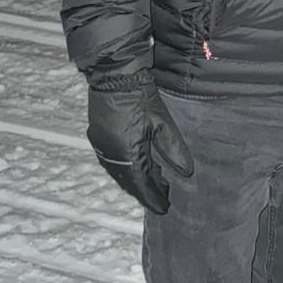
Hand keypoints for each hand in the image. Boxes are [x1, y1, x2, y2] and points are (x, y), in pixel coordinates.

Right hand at [87, 70, 193, 213]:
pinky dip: (123, 168)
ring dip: (134, 180)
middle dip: (145, 190)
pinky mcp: (96, 137)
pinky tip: (135, 166)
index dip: (153, 196)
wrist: (114, 75)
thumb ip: (173, 150)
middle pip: (128, 181)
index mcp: (128, 152)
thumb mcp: (162, 123)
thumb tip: (186, 172)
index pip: (142, 183)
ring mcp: (101, 146)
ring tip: (153, 181)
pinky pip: (110, 162)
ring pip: (118, 172)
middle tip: (162, 195)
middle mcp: (110, 154)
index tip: (164, 207)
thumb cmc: (140, 97)